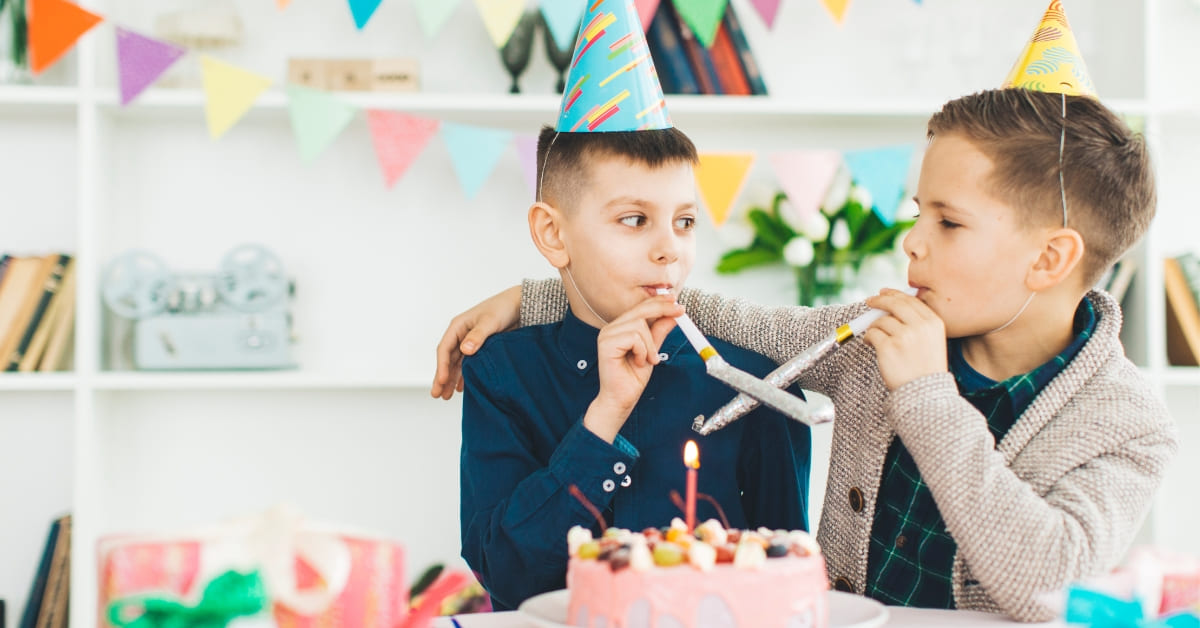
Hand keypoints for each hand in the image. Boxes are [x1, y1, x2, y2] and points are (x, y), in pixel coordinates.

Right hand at [431, 285, 521, 399]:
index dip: (441, 367)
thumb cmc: (503, 308)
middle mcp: (461, 335)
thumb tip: (464, 350)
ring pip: (457, 364)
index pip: (444, 349)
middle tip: (437, 395)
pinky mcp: (481, 348)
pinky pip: (468, 364)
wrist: (520, 305)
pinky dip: (464, 376)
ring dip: (451, 379)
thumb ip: (477, 336)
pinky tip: (461, 387)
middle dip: (442, 377)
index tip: (441, 381)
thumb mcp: (490, 321)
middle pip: (448, 359)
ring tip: (446, 396)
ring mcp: (470, 342)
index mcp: (458, 326)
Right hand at [583, 296, 682, 442]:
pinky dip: (642, 351)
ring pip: (639, 325)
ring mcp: (607, 334)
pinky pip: (634, 338)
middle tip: (680, 312)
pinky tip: (638, 362)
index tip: (676, 301)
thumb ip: (659, 332)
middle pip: (641, 310)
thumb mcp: (652, 351)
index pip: (641, 308)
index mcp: (620, 327)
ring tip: (649, 360)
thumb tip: (672, 315)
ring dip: (650, 345)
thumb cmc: (632, 378)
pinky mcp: (606, 344)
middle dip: (663, 310)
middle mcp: (612, 328)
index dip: (659, 302)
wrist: (621, 399)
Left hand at [861, 288, 947, 390]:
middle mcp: (920, 326)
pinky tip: (871, 344)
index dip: (894, 294)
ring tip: (874, 336)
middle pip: (894, 303)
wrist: (924, 393)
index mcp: (933, 322)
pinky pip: (872, 334)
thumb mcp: (932, 341)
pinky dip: (868, 338)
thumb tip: (891, 303)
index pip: (911, 300)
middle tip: (870, 301)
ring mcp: (904, 336)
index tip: (884, 292)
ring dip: (873, 326)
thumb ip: (917, 322)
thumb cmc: (925, 368)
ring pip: (881, 320)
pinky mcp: (888, 347)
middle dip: (879, 300)